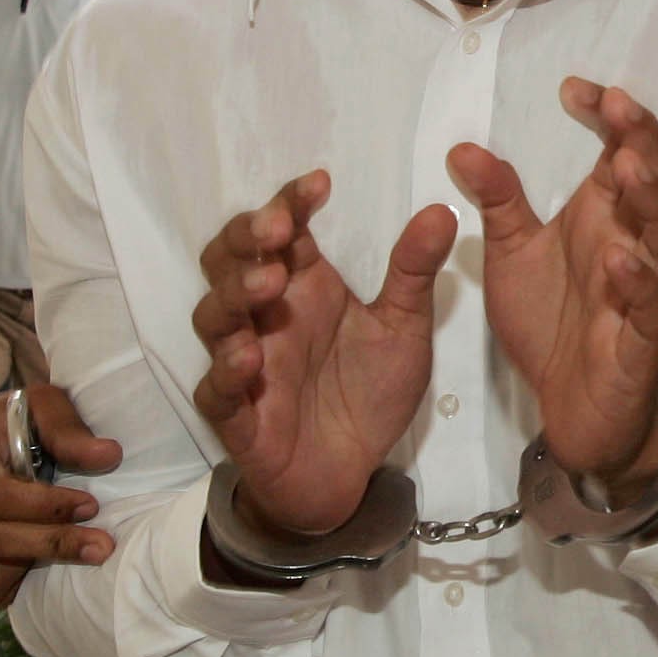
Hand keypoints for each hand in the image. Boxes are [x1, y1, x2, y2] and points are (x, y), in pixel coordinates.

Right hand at [0, 385, 122, 605]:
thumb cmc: (17, 426)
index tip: (91, 506)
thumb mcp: (43, 409)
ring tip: (74, 552)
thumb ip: (70, 431)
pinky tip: (43, 564)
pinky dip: (16, 584)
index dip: (47, 507)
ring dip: (36, 567)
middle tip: (102, 545)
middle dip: (54, 544)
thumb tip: (108, 455)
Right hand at [189, 171, 454, 536]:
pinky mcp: (236, 415)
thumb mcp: (404, 328)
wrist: (350, 473)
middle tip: (278, 228)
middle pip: (230, 260)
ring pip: (214, 316)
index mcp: (304, 285)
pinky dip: (227, 372)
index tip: (320, 183)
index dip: (289, 202)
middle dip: (246, 239)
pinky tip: (249, 358)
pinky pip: (216, 390)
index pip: (282, 230)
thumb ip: (415, 272)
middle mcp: (266, 316)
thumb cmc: (368, 392)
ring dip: (235, 295)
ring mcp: (243, 363)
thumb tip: (442, 211)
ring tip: (268, 283)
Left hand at [448, 80, 657, 487]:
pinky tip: (617, 259)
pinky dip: (639, 282)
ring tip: (626, 168)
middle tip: (619, 107)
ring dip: (652, 201)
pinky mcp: (643, 341)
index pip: (623, 150)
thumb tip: (461, 148)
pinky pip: (654, 308)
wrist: (570, 407)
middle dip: (645, 141)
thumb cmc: (550, 321)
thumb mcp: (511, 253)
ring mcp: (647, 291)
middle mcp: (636, 243)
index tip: (574, 89)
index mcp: (607, 215)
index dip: (611, 116)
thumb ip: (497, 201)